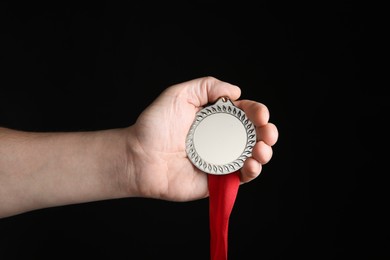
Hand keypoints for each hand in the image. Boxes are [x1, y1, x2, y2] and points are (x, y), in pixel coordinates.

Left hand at [125, 76, 278, 201]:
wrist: (138, 156)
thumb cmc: (154, 126)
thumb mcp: (179, 95)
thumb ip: (206, 87)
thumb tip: (237, 92)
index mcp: (214, 119)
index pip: (243, 113)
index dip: (256, 112)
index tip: (261, 113)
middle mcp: (220, 140)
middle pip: (252, 135)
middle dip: (267, 132)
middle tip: (268, 132)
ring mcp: (219, 160)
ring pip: (251, 157)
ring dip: (264, 152)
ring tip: (262, 148)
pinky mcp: (215, 180)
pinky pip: (239, 178)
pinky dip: (252, 172)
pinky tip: (252, 164)